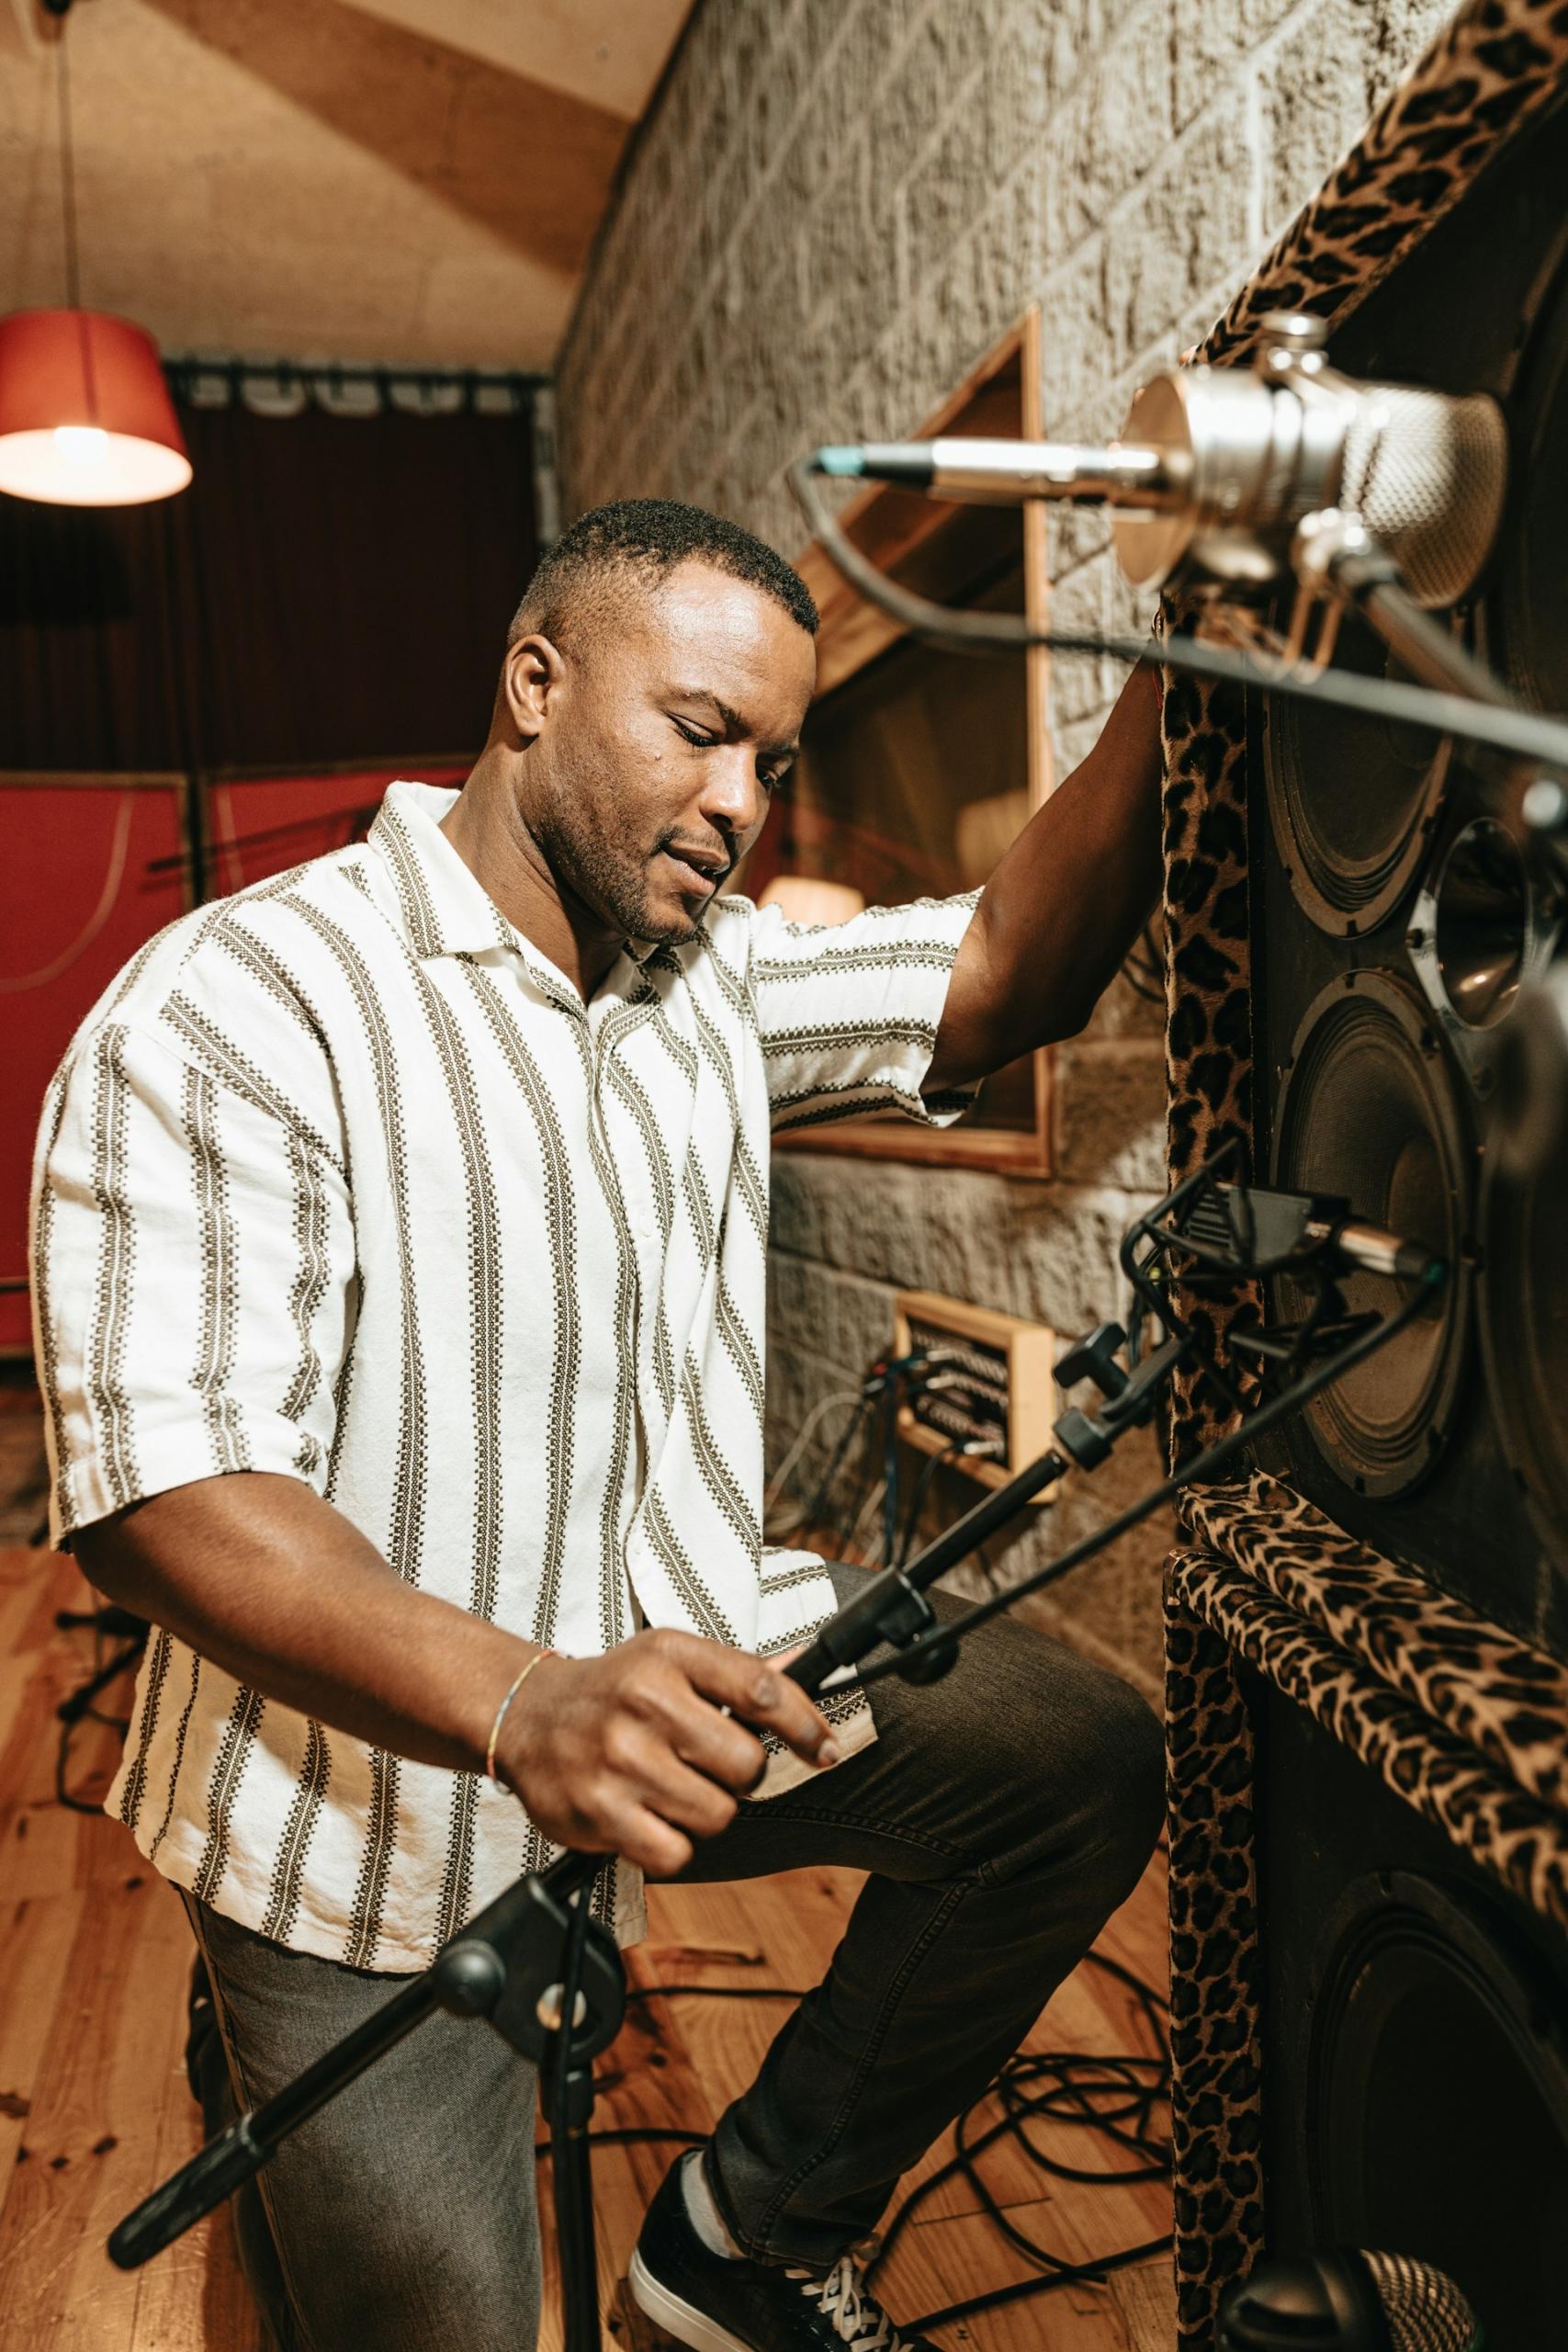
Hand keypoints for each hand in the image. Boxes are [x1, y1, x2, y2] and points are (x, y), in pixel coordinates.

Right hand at [494, 1628, 838, 1875]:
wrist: (526, 1715)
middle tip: (709, 1765)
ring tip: (671, 1788)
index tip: (825, 1748)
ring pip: (717, 1814)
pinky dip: (670, 1844)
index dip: (805, 1723)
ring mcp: (619, 1759)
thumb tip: (801, 1673)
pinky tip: (648, 1816)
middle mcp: (644, 1702)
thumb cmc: (612, 1691)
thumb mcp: (668, 1660)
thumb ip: (734, 1673)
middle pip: (748, 1763)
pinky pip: (675, 1853)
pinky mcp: (598, 1812)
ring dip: (705, 1811)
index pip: (761, 1687)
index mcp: (669, 1656)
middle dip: (741, 1774)